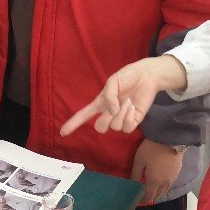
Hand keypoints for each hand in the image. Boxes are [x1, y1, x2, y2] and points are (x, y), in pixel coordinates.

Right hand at [59, 55, 187, 135]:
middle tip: (116, 105)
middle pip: (100, 127)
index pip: (84, 115)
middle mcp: (110, 113)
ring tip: (128, 101)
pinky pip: (127, 128)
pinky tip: (133, 108)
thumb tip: (111, 112)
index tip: (62, 132)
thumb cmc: (128, 76)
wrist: (147, 77)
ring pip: (115, 127)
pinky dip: (129, 118)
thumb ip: (108, 96)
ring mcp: (122, 118)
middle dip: (106, 119)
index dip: (73, 123)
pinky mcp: (134, 121)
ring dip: (122, 113)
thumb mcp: (113, 81)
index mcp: (101, 103)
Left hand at [132, 139, 183, 204]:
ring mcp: (172, 178)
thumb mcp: (139, 160)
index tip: (137, 202)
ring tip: (151, 189)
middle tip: (142, 195)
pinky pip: (169, 184)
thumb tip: (132, 185)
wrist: (171, 138)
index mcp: (154, 182)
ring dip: (157, 192)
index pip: (148, 197)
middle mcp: (165, 183)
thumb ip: (135, 174)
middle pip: (157, 195)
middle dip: (150, 197)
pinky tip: (160, 181)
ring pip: (164, 190)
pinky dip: (163, 186)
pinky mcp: (177, 172)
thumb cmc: (152, 149)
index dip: (142, 201)